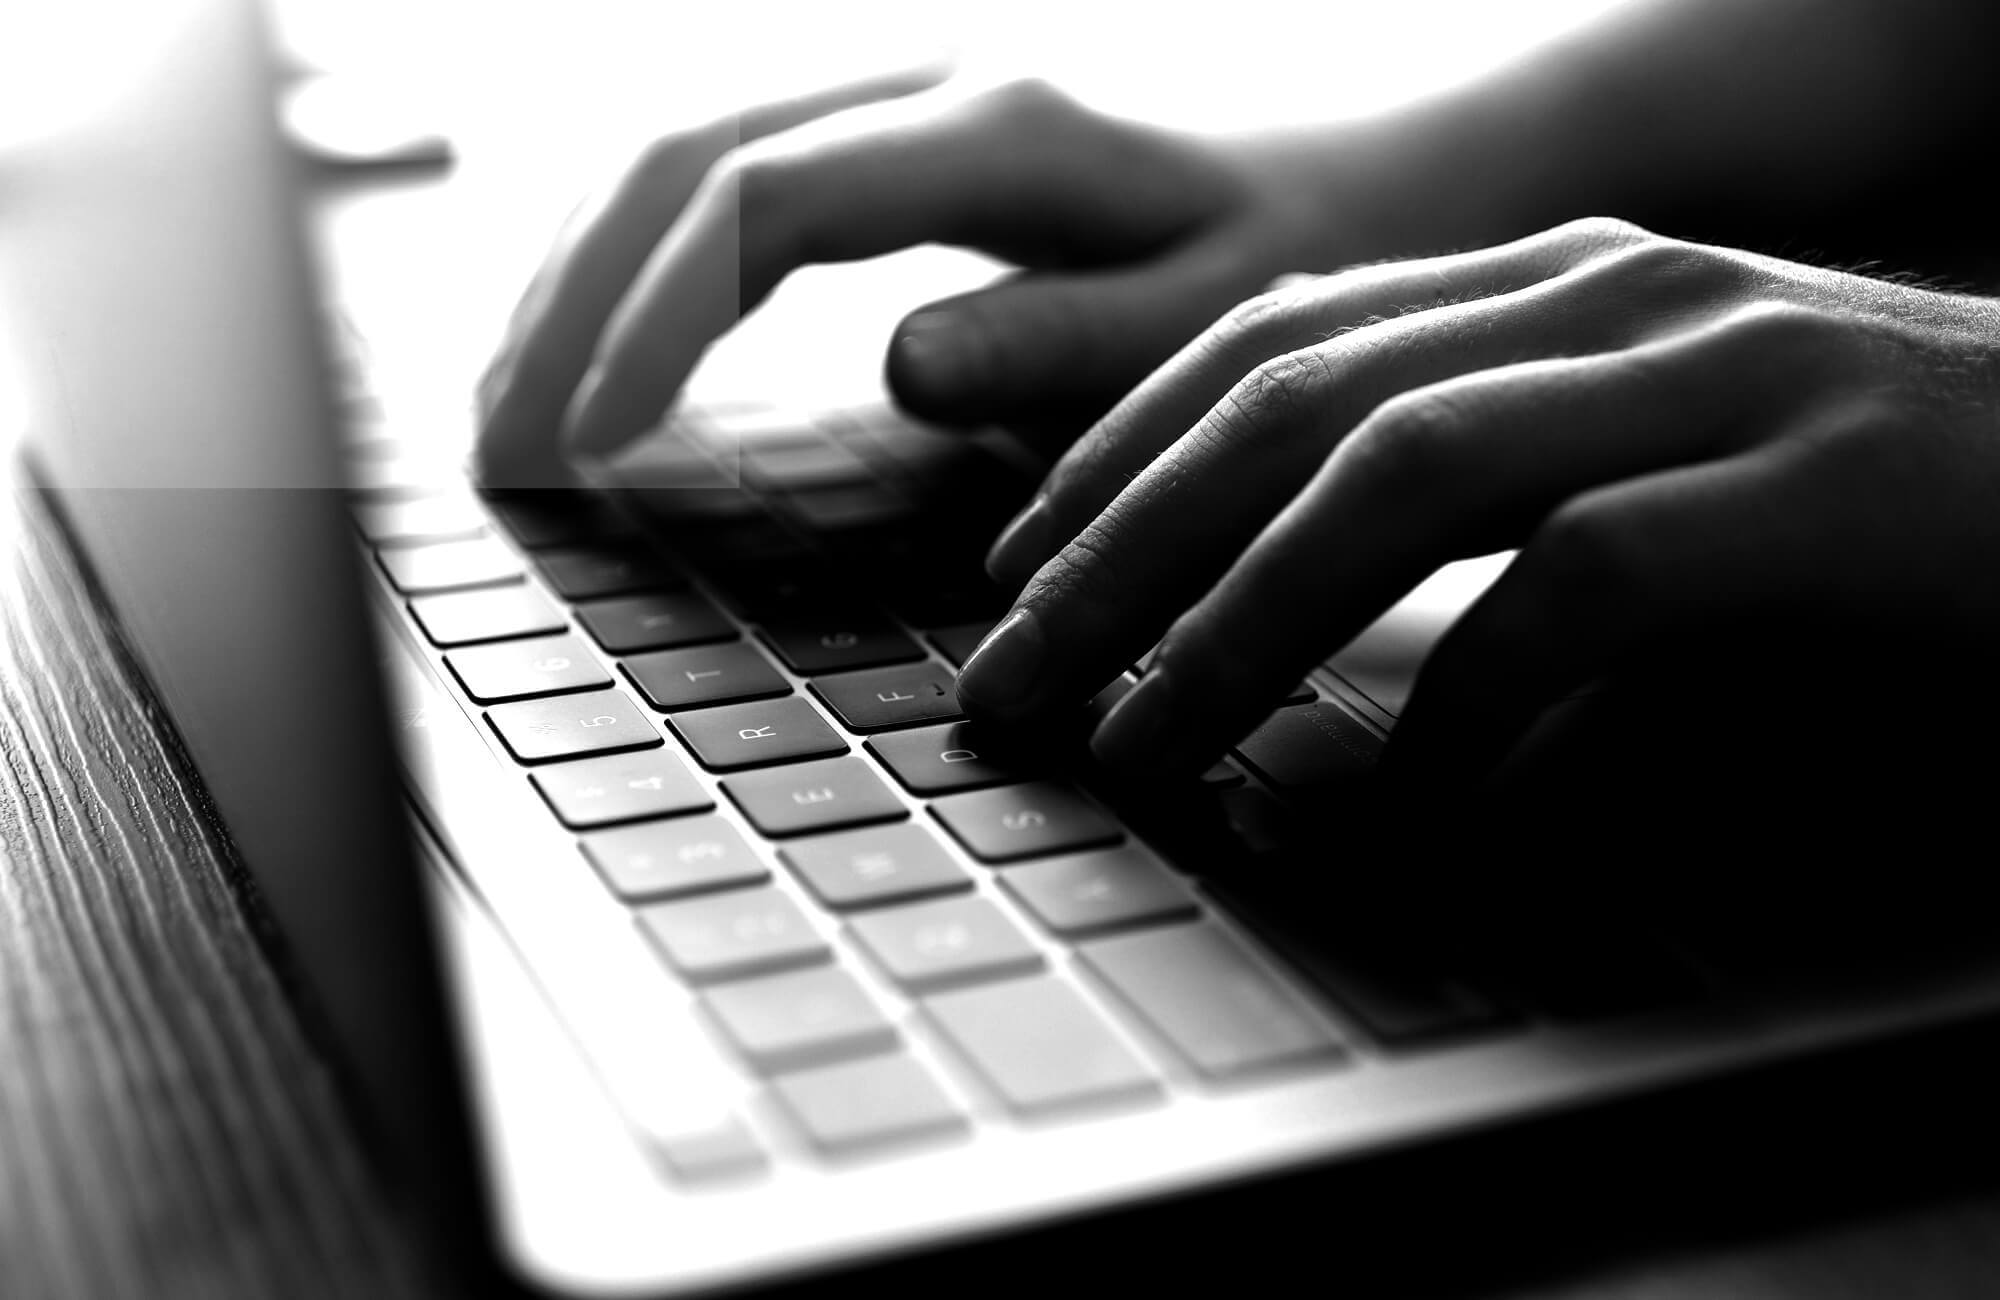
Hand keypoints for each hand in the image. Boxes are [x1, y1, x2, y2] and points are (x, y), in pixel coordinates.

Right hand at [475, 74, 1343, 484]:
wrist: (1390, 138)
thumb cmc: (1322, 236)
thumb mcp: (1220, 315)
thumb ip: (1064, 342)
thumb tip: (896, 368)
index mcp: (1005, 127)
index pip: (760, 205)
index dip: (648, 322)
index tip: (586, 445)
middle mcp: (935, 71)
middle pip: (681, 155)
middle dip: (567, 302)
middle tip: (497, 446)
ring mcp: (913, 77)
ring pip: (685, 143)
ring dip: (580, 268)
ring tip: (512, 399)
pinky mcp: (910, 111)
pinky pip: (735, 162)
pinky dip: (646, 251)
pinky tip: (610, 330)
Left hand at [956, 216, 1999, 784]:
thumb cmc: (1868, 510)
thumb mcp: (1641, 486)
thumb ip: (1473, 535)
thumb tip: (1278, 672)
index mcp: (1552, 286)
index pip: (1272, 345)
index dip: (1122, 457)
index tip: (1021, 572)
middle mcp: (1613, 297)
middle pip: (1291, 402)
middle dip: (1122, 549)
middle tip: (1011, 679)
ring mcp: (1721, 373)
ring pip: (1401, 466)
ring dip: (1240, 619)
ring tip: (1141, 744)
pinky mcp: (1822, 490)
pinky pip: (1587, 585)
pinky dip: (1473, 700)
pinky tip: (1410, 807)